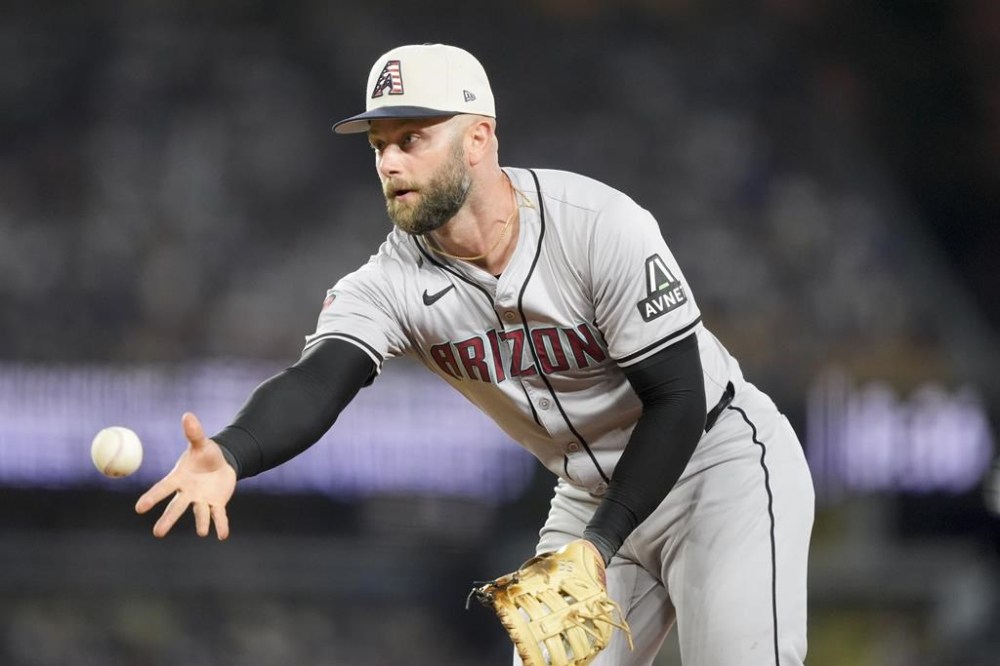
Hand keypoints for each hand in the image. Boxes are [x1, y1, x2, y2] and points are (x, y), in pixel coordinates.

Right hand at [135, 412, 236, 538]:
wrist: (222, 463)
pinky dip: (221, 525)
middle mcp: (188, 493)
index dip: (152, 498)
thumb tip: (187, 415)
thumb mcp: (201, 443)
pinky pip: (218, 516)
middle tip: (157, 534)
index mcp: (179, 478)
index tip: (139, 508)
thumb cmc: (205, 454)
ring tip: (201, 532)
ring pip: (199, 514)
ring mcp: (202, 500)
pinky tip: (222, 535)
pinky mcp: (217, 504)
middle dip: (167, 519)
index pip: (163, 488)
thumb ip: (194, 433)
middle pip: (176, 507)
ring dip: (200, 523)